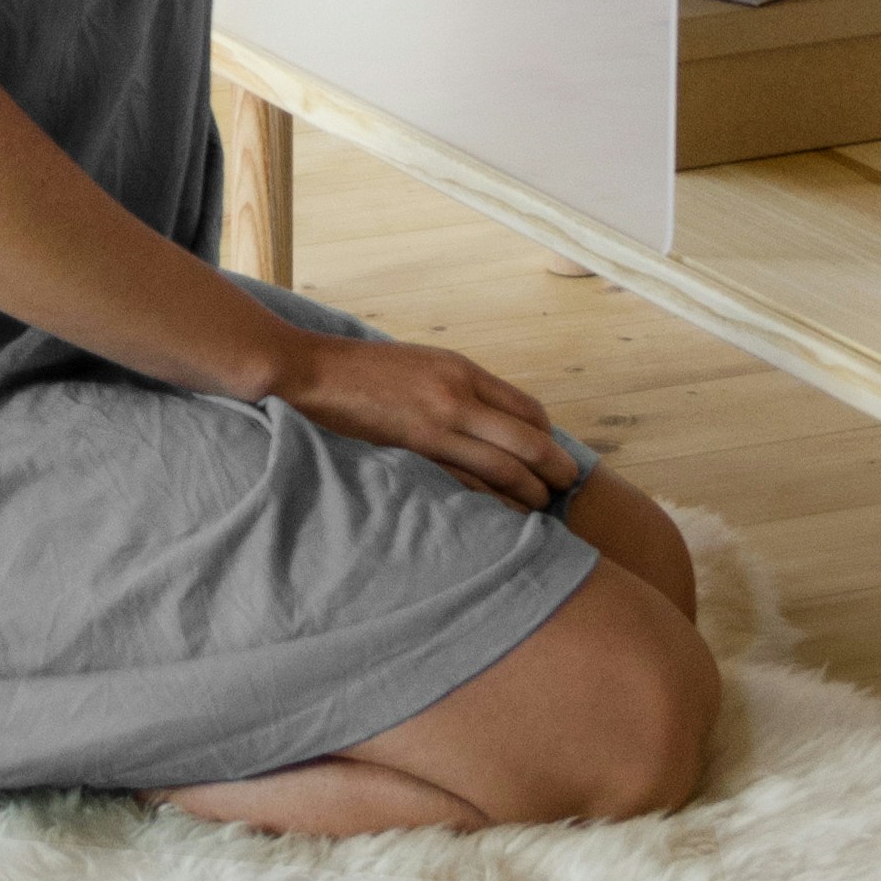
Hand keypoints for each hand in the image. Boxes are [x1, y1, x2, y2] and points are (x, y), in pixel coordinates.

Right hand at [259, 324, 581, 511]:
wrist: (314, 373)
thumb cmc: (368, 371)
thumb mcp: (425, 366)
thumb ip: (460, 389)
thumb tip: (493, 419)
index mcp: (462, 370)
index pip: (527, 408)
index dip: (548, 435)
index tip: (552, 453)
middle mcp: (458, 396)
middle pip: (527, 439)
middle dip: (554, 467)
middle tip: (567, 485)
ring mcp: (436, 426)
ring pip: (503, 467)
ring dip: (529, 491)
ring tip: (542, 507)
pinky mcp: (413, 453)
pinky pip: (465, 484)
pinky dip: (490, 501)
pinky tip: (502, 514)